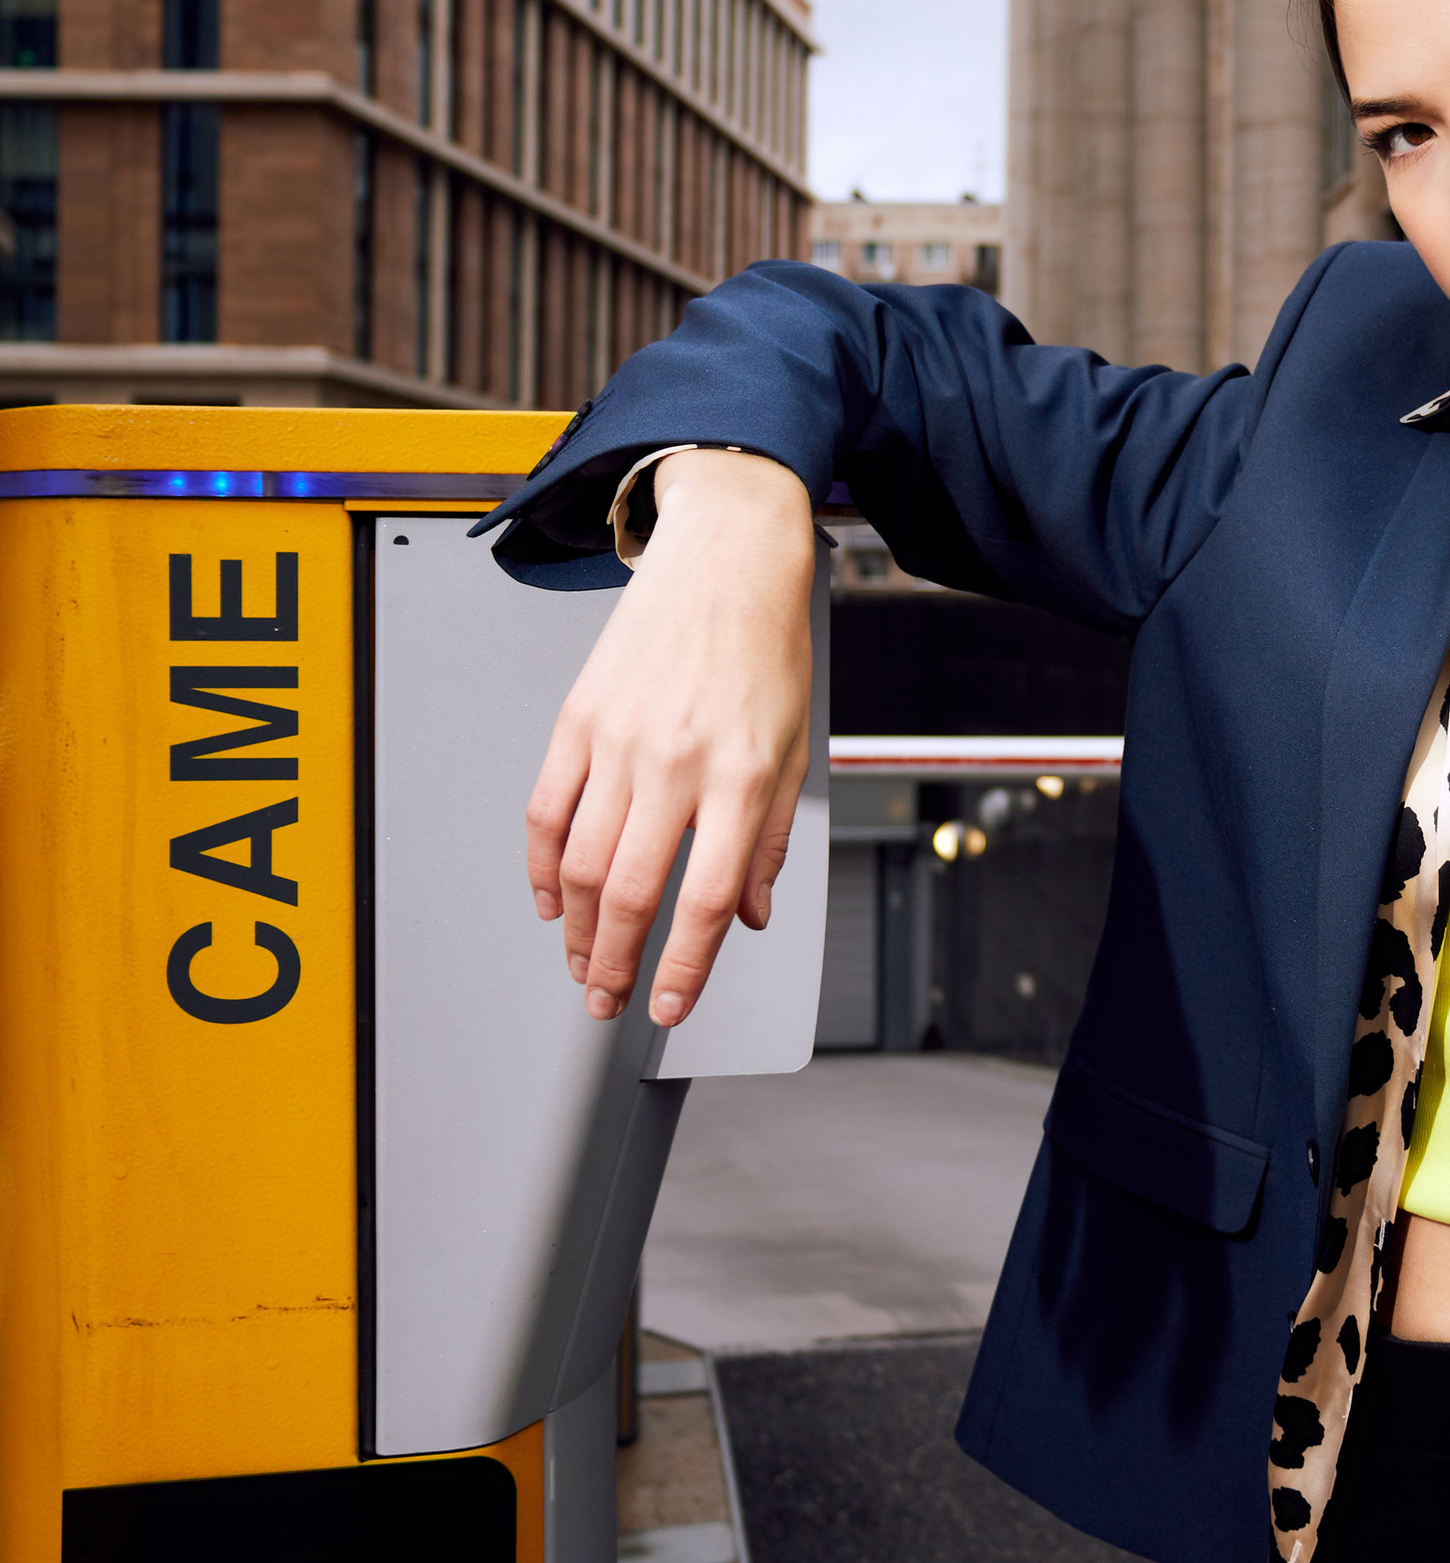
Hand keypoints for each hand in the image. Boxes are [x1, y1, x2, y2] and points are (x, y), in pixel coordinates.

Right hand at [525, 449, 815, 1025]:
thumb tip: (750, 915)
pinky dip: (542, 865)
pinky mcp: (579, 717)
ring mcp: (618, 738)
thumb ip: (767, 840)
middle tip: (610, 1001)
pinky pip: (546, 808)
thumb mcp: (793, 749)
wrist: (726, 555)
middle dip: (616, 964)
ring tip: (584, 963)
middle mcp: (675, 759)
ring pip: (582, 862)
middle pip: (632, 892)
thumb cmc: (765, 647)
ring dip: (578, 929)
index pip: (705, 898)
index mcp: (738, 774)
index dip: (684, 967)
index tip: (669, 1007)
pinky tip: (552, 900)